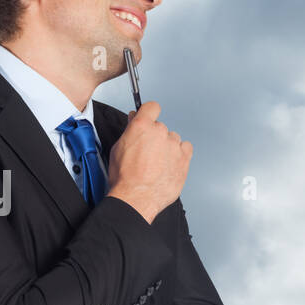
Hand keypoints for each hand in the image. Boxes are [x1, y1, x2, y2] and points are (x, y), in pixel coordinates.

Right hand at [106, 101, 191, 223]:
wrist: (137, 198)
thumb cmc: (125, 178)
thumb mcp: (118, 148)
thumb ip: (130, 131)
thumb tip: (134, 120)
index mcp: (142, 126)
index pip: (152, 107)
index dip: (149, 112)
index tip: (149, 117)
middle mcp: (160, 133)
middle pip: (161, 127)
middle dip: (155, 137)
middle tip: (148, 152)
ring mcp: (174, 146)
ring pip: (173, 139)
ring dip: (167, 147)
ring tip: (158, 163)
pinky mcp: (184, 159)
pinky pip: (186, 149)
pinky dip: (180, 154)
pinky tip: (170, 164)